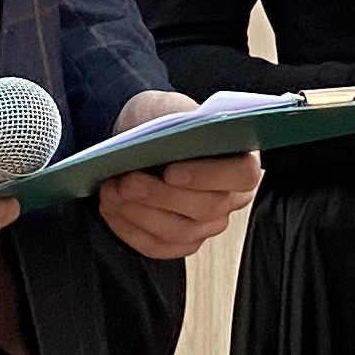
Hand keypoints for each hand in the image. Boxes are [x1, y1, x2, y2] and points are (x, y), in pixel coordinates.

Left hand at [98, 88, 259, 259]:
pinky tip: (111, 208)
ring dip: (139, 213)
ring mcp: (207, 225)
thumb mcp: (173, 107)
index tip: (171, 170)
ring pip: (180, 232)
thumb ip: (185, 119)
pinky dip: (129, 229)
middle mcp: (230, 198)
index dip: (208, 176)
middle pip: (207, 208)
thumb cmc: (160, 120)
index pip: (243, 175)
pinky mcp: (180, 243)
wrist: (139, 136)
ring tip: (112, 191)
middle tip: (126, 180)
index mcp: (241, 160)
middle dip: (160, 196)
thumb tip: (185, 133)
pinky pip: (158, 247)